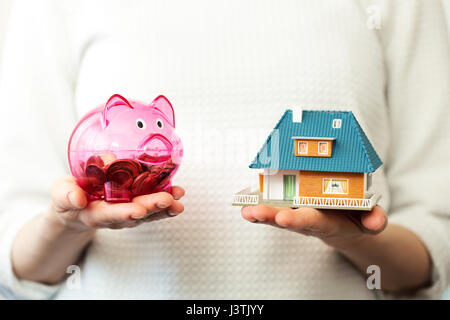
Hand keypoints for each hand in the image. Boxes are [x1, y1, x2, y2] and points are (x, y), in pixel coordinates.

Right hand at [46, 176, 184, 232]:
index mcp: (93, 213)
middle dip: (151, 208)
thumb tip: (77, 197)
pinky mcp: (136, 206)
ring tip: (178, 197)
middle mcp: (114, 216)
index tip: (137, 211)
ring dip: (165, 206)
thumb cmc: (69, 195)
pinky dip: (167, 202)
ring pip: (148, 212)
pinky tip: (179, 194)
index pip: (108, 214)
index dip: (123, 213)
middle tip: (166, 200)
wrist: (77, 205)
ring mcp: (127, 213)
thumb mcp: (61, 193)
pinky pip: (153, 207)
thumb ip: (66, 195)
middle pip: (134, 214)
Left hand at [241, 204, 386, 247]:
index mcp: (329, 222)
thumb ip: (374, 220)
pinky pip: (274, 209)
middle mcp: (309, 220)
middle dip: (272, 217)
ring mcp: (298, 215)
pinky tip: (245, 207)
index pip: (313, 222)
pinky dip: (260, 208)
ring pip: (278, 215)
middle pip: (289, 219)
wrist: (345, 223)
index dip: (298, 220)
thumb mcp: (370, 220)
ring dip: (261, 214)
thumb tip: (377, 223)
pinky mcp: (292, 209)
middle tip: (256, 213)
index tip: (283, 218)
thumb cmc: (357, 217)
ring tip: (245, 211)